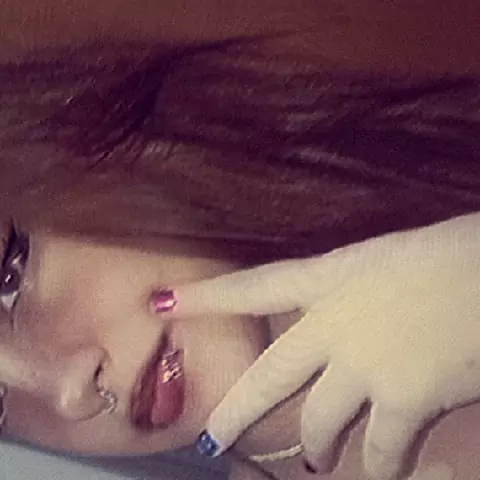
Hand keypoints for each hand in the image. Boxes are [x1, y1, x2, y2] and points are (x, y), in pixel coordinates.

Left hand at [151, 212, 479, 479]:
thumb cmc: (446, 255)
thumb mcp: (383, 263)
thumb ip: (353, 296)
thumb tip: (348, 326)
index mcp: (329, 278)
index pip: (253, 286)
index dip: (206, 297)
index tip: (162, 302)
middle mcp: (333, 325)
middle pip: (269, 375)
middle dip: (239, 412)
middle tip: (214, 438)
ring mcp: (362, 366)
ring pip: (320, 423)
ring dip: (318, 446)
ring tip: (315, 457)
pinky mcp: (401, 400)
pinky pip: (379, 451)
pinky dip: (379, 464)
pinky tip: (381, 467)